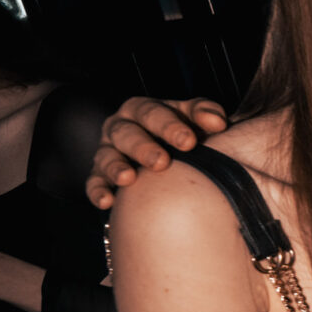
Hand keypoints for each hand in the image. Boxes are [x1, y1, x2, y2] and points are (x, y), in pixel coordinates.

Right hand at [83, 97, 228, 209]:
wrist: (172, 160)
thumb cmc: (184, 135)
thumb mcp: (194, 120)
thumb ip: (206, 114)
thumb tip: (218, 122)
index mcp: (143, 110)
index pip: (153, 113)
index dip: (169, 126)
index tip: (189, 142)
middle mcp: (121, 127)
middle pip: (127, 133)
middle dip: (143, 147)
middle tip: (161, 162)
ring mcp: (108, 152)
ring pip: (107, 157)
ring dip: (116, 167)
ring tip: (128, 179)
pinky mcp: (99, 176)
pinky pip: (94, 183)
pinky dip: (98, 191)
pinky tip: (107, 202)